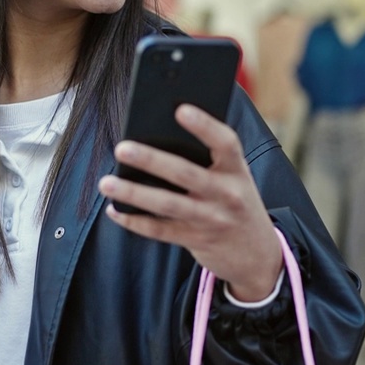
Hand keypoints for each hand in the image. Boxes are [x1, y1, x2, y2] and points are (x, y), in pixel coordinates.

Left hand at [98, 104, 282, 301]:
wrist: (259, 255)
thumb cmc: (234, 201)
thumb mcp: (233, 178)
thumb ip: (208, 160)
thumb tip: (157, 135)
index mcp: (237, 170)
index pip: (225, 143)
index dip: (205, 125)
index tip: (180, 109)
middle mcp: (227, 194)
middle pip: (186, 174)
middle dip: (152, 160)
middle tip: (121, 148)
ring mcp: (212, 219)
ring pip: (168, 204)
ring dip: (134, 193)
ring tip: (106, 182)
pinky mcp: (196, 240)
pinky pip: (161, 231)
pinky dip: (134, 221)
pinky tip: (115, 210)